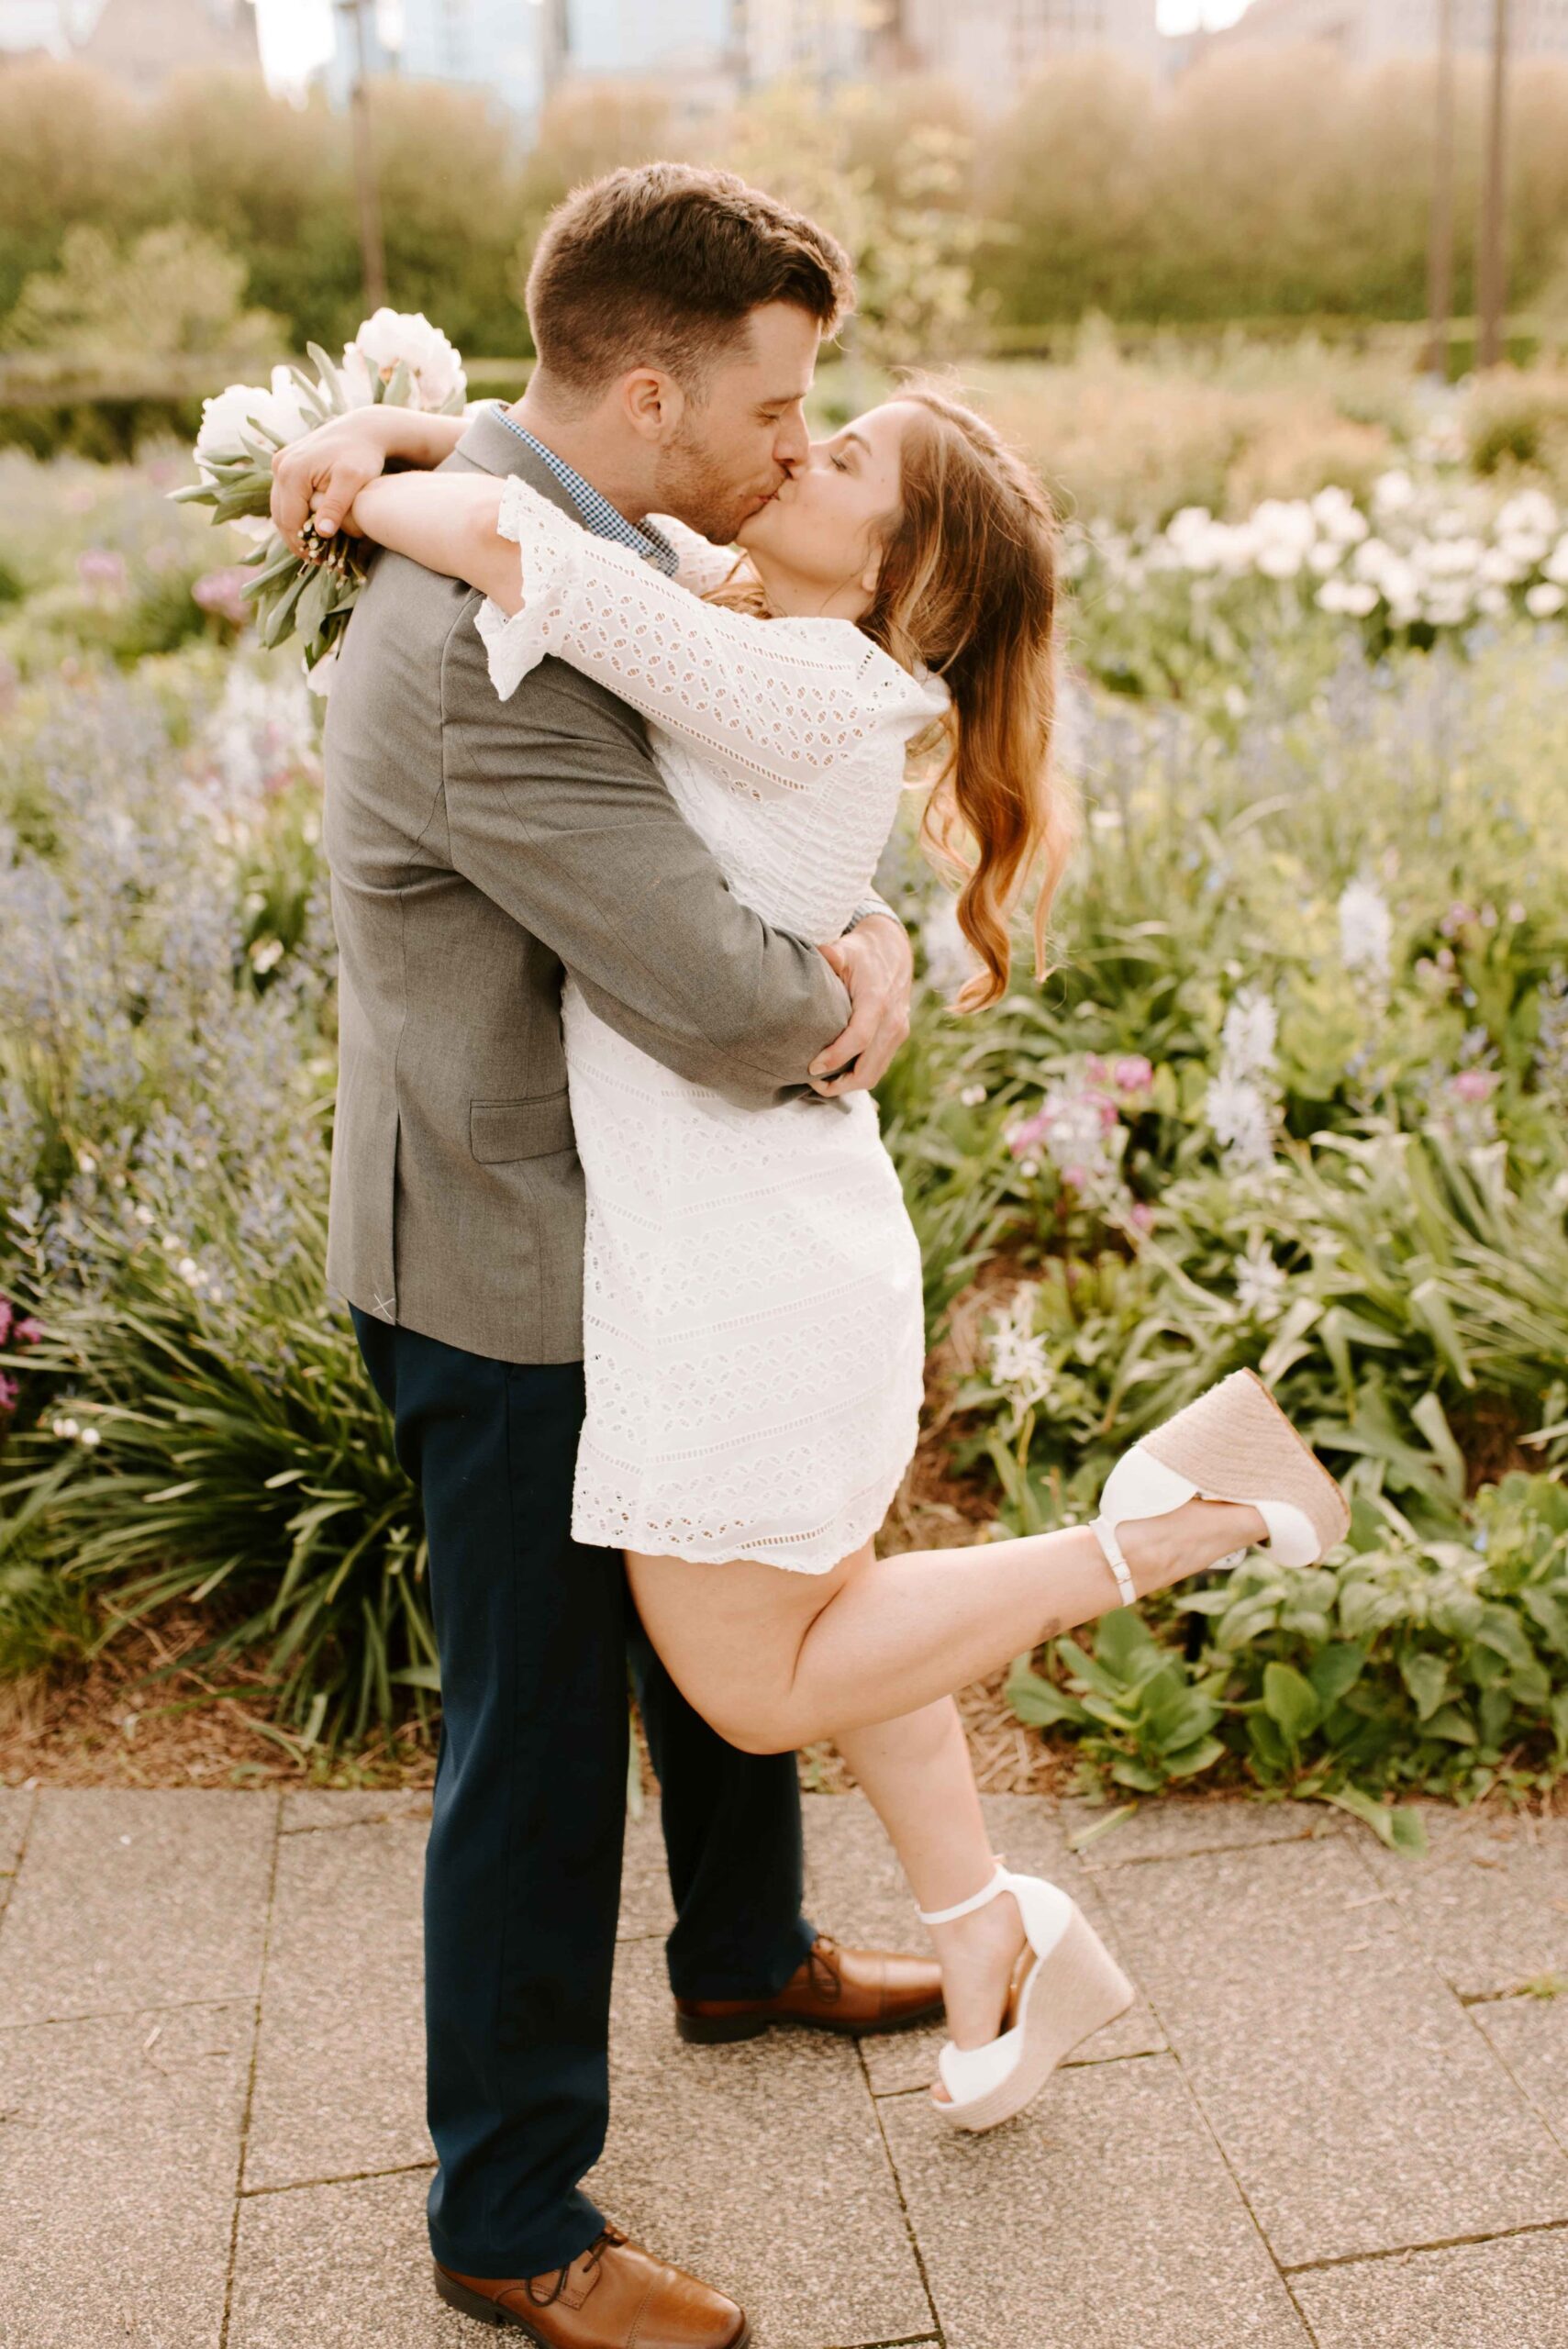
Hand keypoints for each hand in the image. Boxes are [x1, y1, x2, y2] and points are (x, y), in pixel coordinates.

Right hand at [270, 411, 401, 555]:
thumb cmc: (362, 455)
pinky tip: (311, 528)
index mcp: (292, 472)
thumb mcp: (353, 480)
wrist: (362, 429)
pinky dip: (295, 514)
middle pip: (280, 516)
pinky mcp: (285, 464)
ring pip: (280, 508)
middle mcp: (280, 466)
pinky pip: (285, 497)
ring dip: (293, 529)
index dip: (302, 545)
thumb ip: (336, 505)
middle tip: (316, 560)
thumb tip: (322, 533)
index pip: (289, 520)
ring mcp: (280, 463)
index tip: (319, 562)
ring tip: (314, 548)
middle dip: (296, 541)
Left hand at [809, 915, 912, 1095]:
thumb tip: (820, 954)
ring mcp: (898, 1032)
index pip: (858, 1039)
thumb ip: (832, 955)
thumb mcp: (846, 949)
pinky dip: (858, 1075)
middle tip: (811, 1081)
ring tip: (821, 1081)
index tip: (811, 1067)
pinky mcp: (898, 1037)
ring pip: (874, 1074)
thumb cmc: (862, 953)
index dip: (834, 1058)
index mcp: (878, 1001)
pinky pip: (878, 1066)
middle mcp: (892, 1022)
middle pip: (868, 1070)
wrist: (893, 950)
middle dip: (839, 1084)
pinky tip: (837, 1072)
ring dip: (848, 1084)